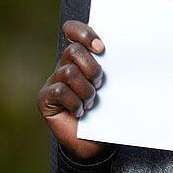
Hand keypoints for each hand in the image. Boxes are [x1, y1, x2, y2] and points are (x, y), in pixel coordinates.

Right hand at [37, 20, 108, 161]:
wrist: (95, 143)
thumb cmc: (106, 110)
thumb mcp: (112, 85)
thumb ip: (112, 66)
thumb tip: (128, 46)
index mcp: (79, 57)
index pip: (71, 30)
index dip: (83, 32)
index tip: (101, 47)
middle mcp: (63, 65)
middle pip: (74, 50)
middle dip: (92, 67)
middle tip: (100, 83)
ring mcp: (52, 81)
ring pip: (68, 71)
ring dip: (86, 89)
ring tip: (92, 101)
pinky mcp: (45, 99)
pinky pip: (60, 91)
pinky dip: (75, 102)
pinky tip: (81, 111)